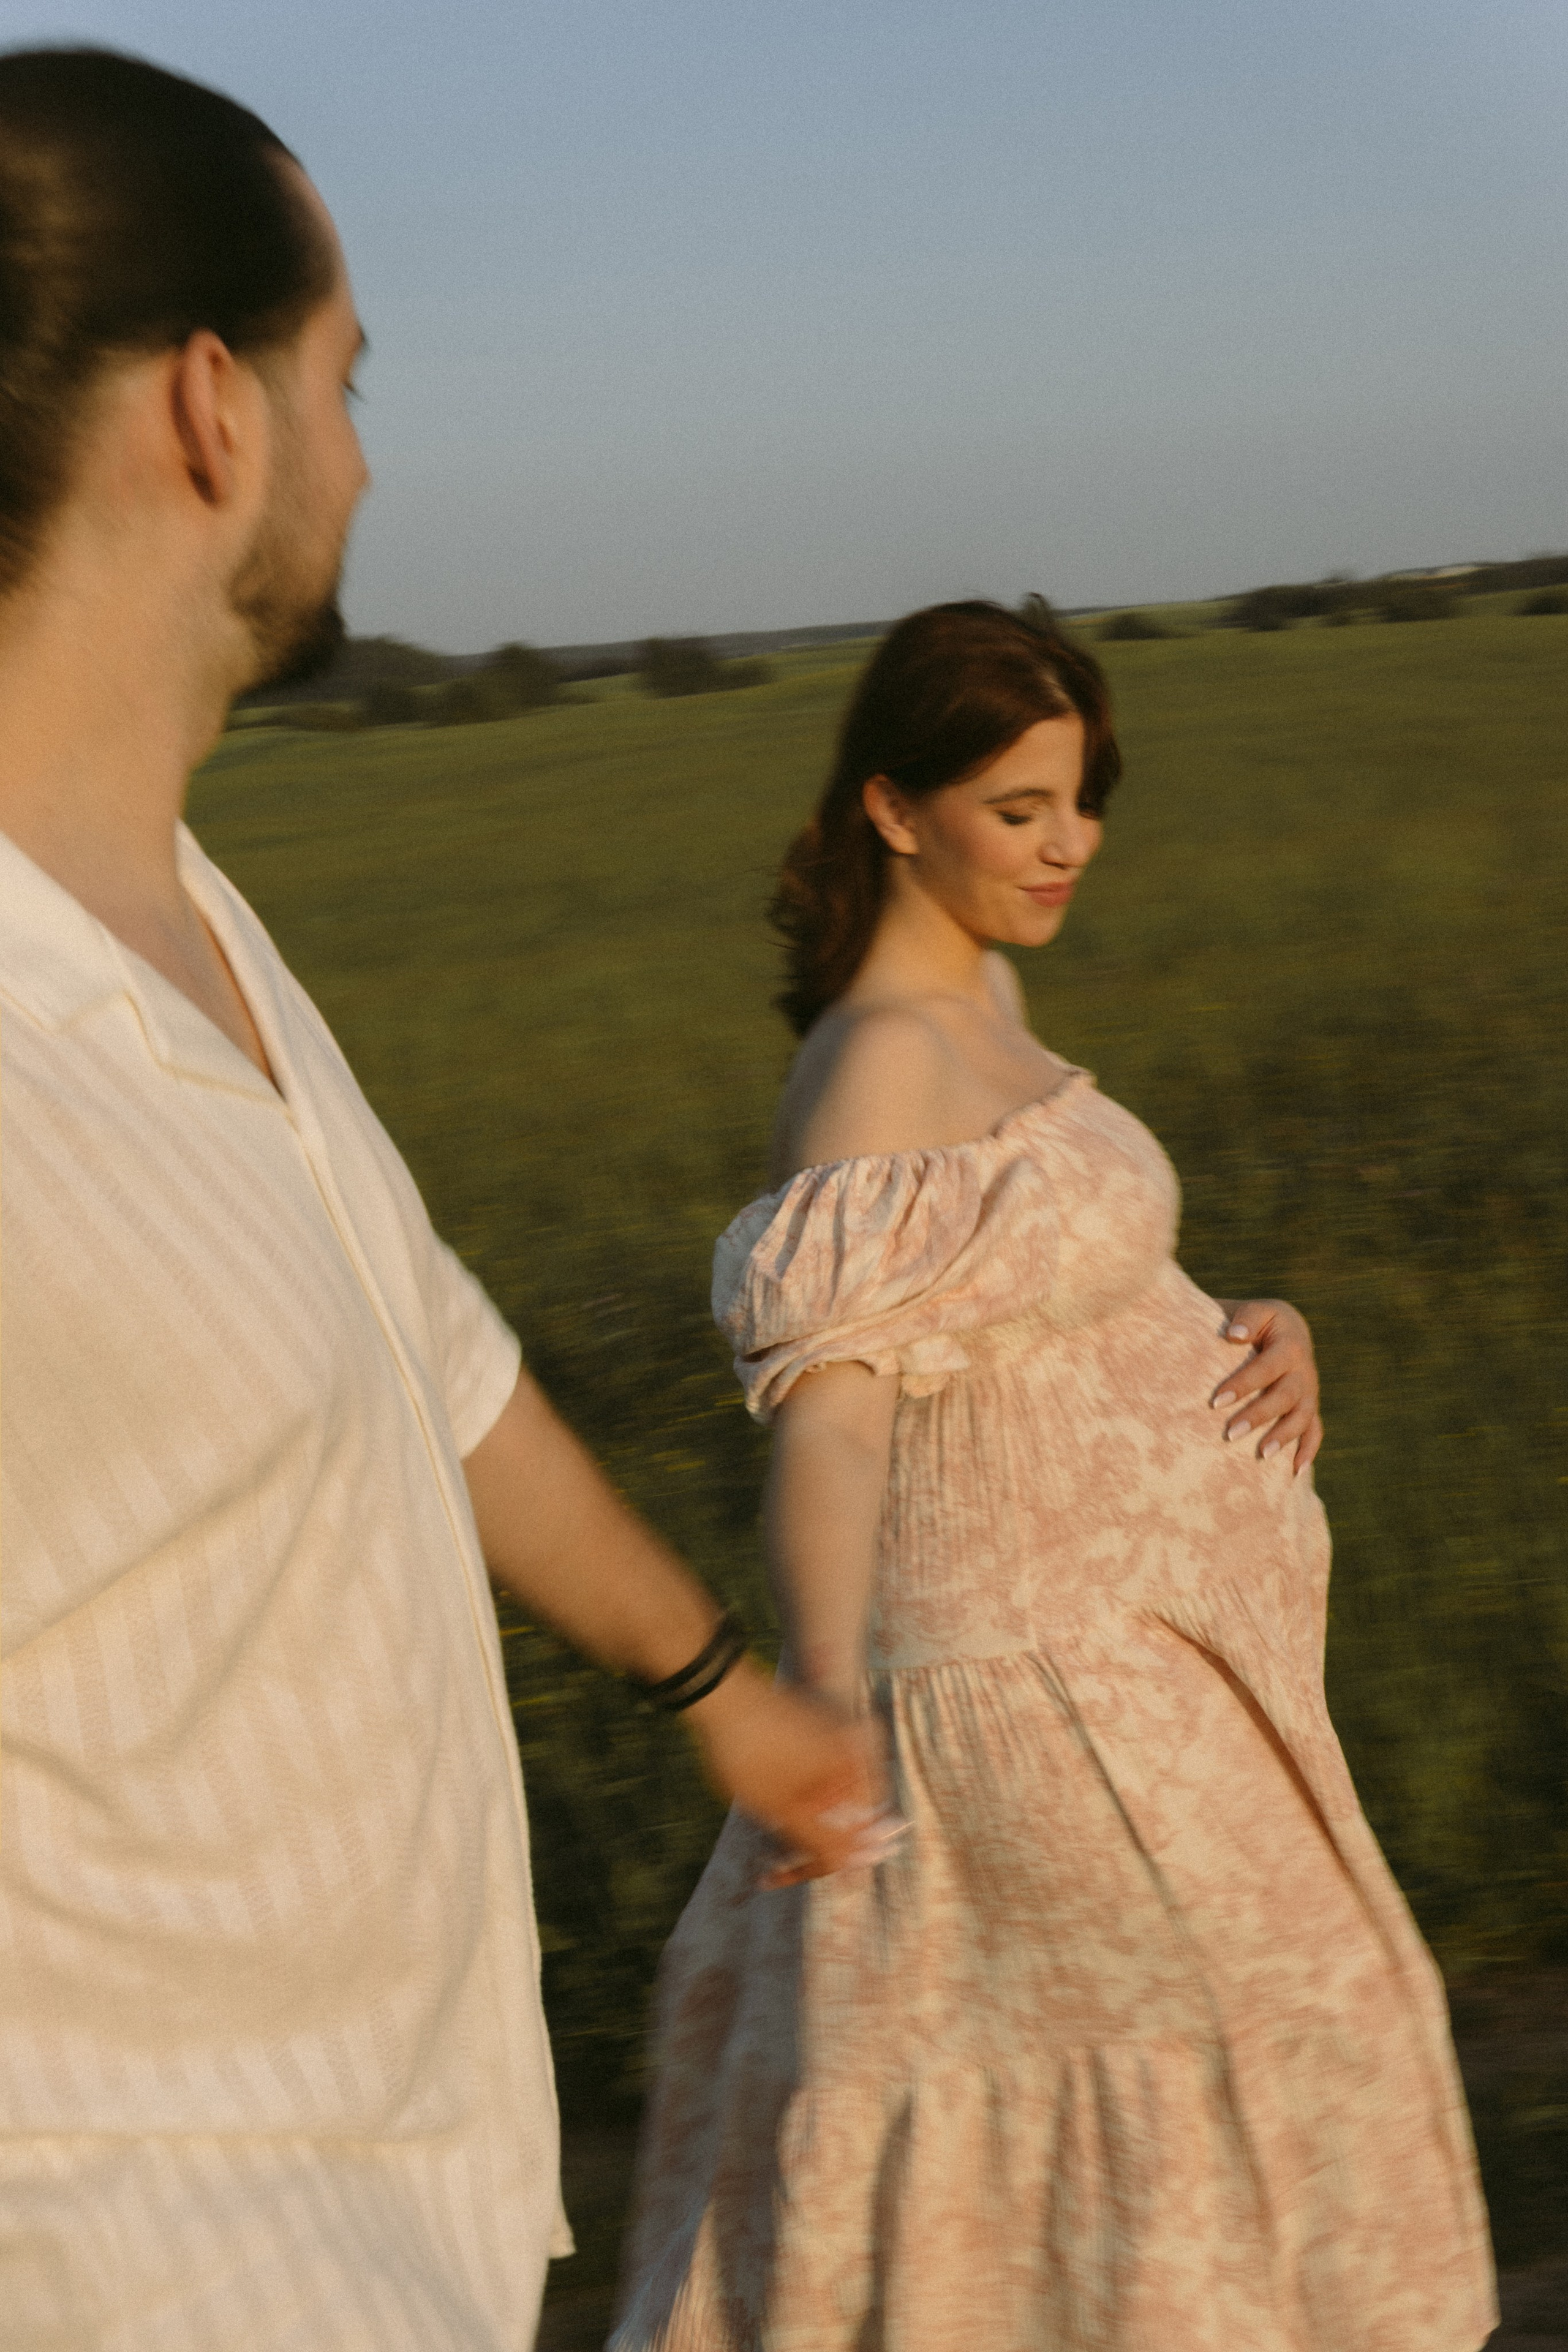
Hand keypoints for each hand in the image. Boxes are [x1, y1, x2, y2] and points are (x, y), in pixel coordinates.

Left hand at [682, 1657, 897, 1886]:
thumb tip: (860, 1866)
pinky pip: (809, 1773)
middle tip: (761, 1850)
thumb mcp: (785, 1809)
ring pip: (818, 1796)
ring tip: (754, 1812)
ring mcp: (832, 1733)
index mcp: (859, 1762)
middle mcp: (854, 1746)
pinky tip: (757, 1790)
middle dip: (797, 1837)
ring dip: (790, 1817)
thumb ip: (825, 1842)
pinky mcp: (810, 1727)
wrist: (718, 1690)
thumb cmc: (752, 1751)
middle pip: (835, 1815)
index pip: (852, 1835)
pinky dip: (787, 1791)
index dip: (813, 1864)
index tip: (774, 1877)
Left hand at [1211, 1297, 1322, 1475]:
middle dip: (1258, 1416)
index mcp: (1290, 1345)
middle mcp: (1304, 1370)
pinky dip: (1308, 1450)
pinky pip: (1314, 1430)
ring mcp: (1309, 1391)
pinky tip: (1295, 1471)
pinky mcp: (1309, 1406)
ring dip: (1283, 1437)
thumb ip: (1246, 1318)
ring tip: (1262, 1455)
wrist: (1283, 1328)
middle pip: (1284, 1397)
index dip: (1243, 1384)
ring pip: (1301, 1417)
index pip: (1266, 1367)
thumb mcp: (1255, 1311)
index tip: (1216, 1401)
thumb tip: (1234, 1335)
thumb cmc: (1258, 1321)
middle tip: (1230, 1433)